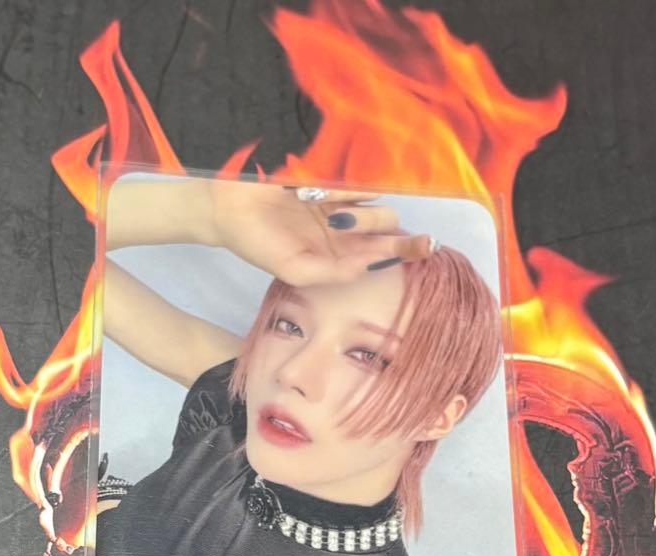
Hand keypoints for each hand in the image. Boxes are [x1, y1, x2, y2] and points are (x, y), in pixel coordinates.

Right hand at [205, 181, 432, 285]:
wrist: (227, 208)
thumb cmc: (257, 243)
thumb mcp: (294, 269)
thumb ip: (333, 274)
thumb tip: (368, 268)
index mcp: (340, 259)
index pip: (384, 256)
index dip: (409, 250)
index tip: (428, 245)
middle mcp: (345, 235)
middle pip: (387, 227)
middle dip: (374, 228)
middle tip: (340, 225)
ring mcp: (339, 206)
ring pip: (376, 205)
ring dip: (359, 211)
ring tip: (325, 215)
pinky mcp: (329, 182)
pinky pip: (356, 183)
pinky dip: (345, 189)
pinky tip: (313, 196)